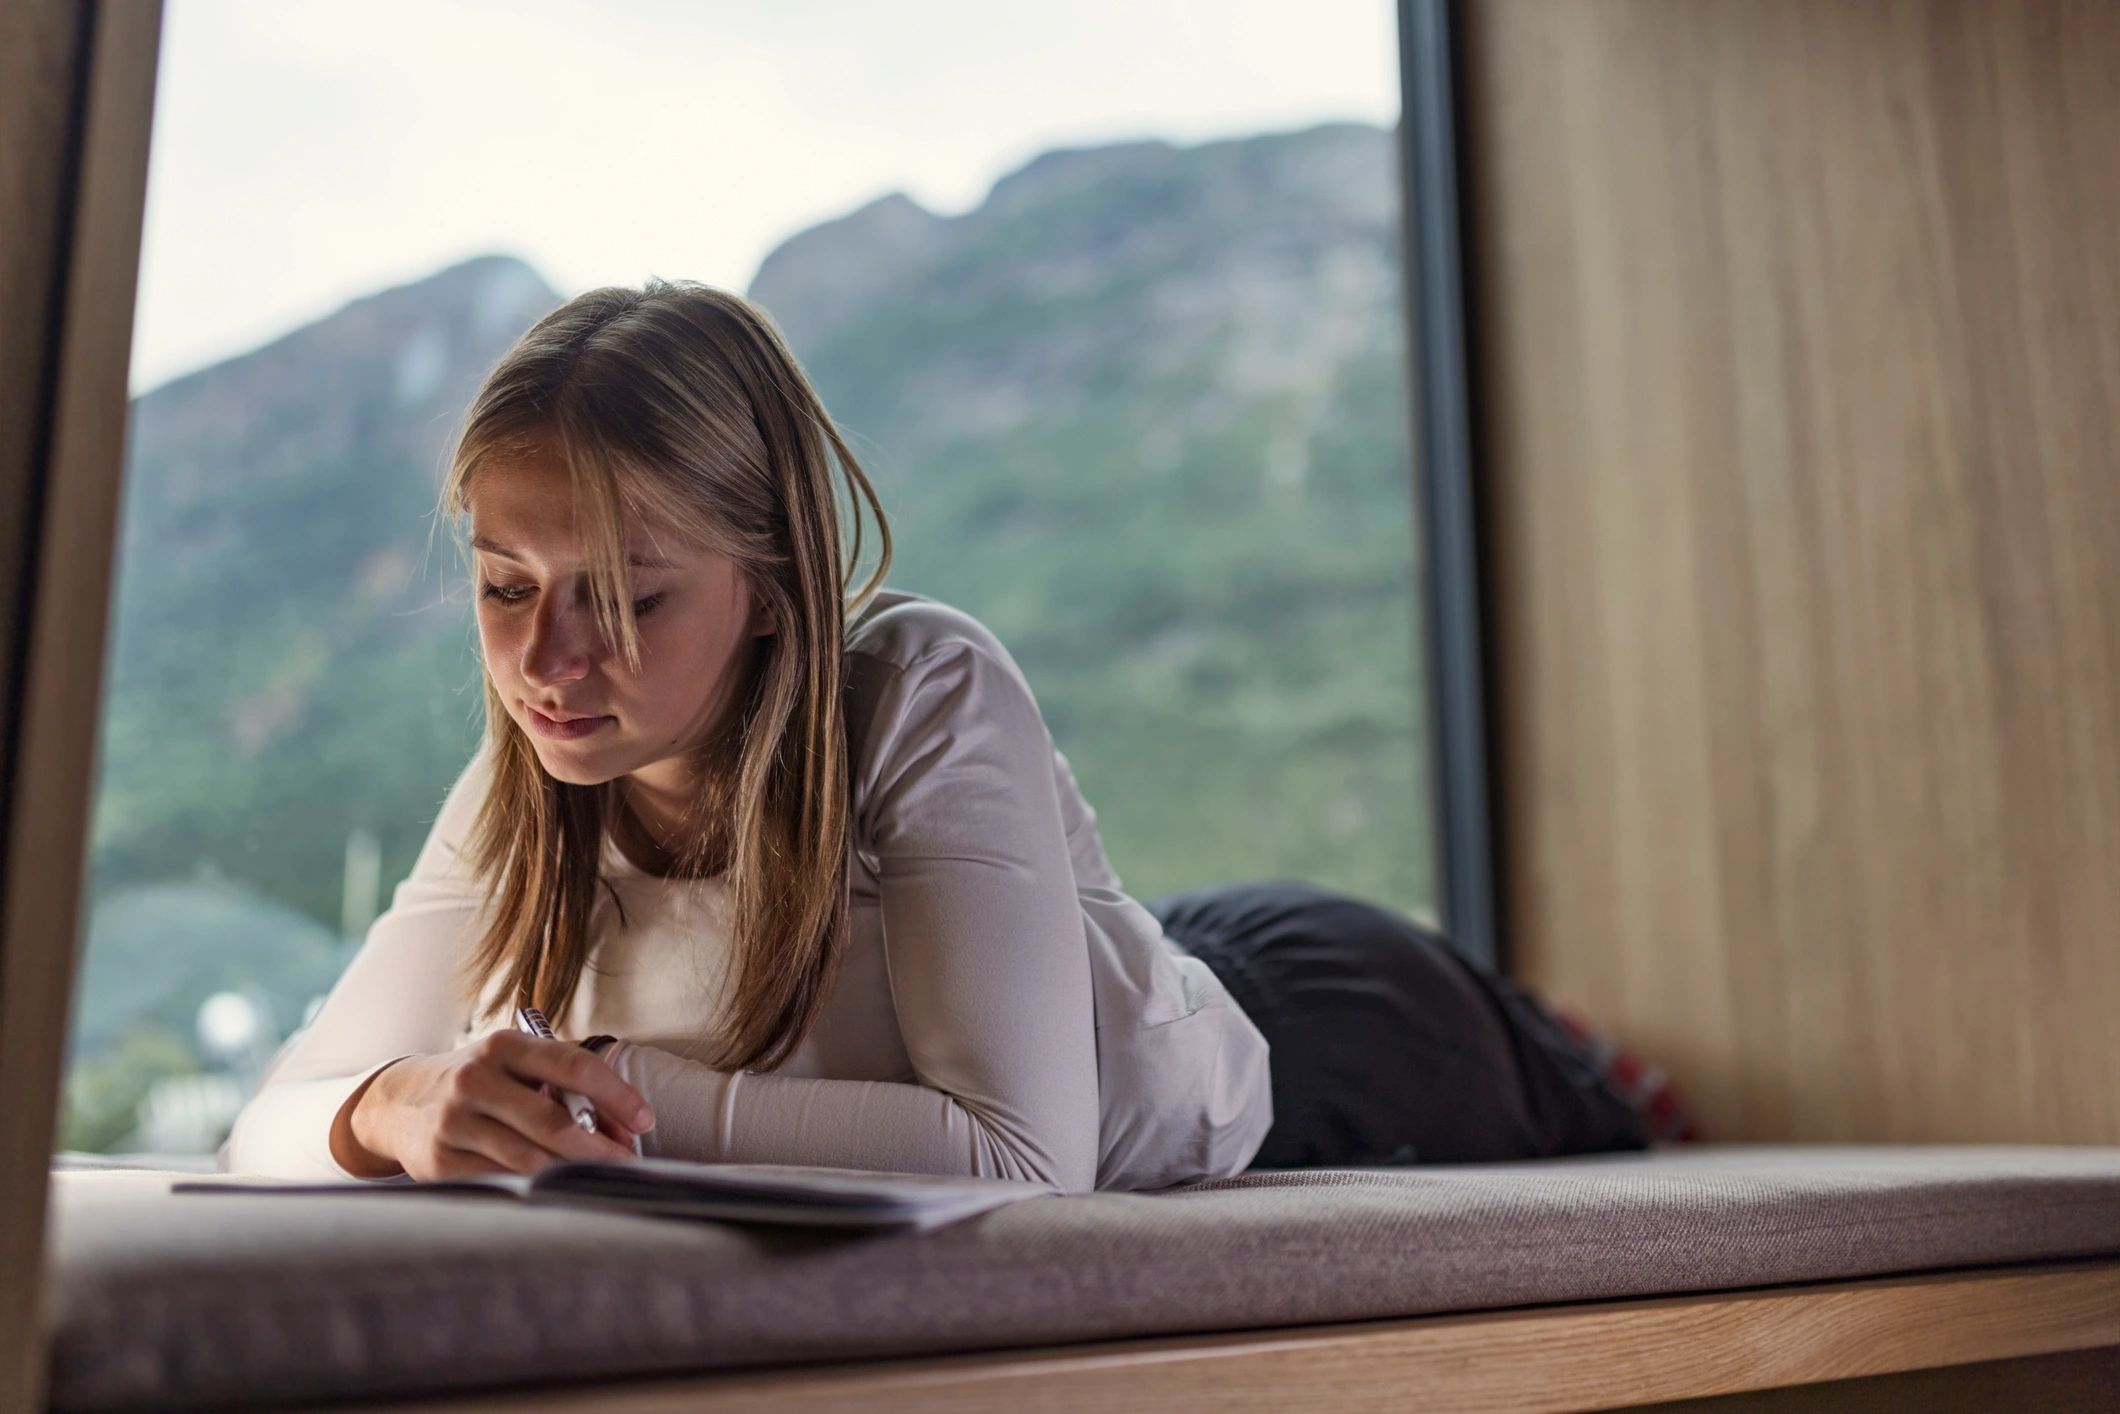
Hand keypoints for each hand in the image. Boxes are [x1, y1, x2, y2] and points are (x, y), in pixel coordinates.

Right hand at [339, 1031, 656, 1179]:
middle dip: (600, 1149)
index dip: (616, 1095)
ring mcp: (455, 1122)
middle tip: (629, 1164)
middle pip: (554, 1122)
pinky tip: (557, 1190)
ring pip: (530, 1159)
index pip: (574, 1065)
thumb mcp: (513, 1065)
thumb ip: (562, 1086)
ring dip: (573, 1174)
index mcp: (504, 1046)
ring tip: (601, 1180)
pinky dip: (536, 1189)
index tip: (645, 1120)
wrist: (397, 1102)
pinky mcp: (440, 1162)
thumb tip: (621, 1126)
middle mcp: (476, 1080)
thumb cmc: (478, 1081)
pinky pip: (502, 1182)